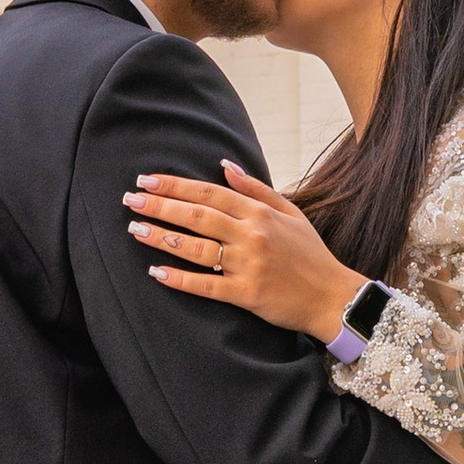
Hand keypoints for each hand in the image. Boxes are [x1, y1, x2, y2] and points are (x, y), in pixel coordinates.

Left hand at [125, 161, 367, 344]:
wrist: (332, 296)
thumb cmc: (310, 254)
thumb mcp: (291, 213)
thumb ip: (256, 189)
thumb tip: (224, 166)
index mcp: (260, 214)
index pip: (209, 193)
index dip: (175, 185)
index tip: (147, 180)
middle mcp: (251, 236)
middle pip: (197, 216)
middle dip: (160, 206)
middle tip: (130, 200)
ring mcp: (248, 265)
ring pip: (196, 248)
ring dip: (162, 238)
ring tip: (135, 230)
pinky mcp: (246, 294)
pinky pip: (206, 286)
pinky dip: (180, 279)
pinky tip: (156, 272)